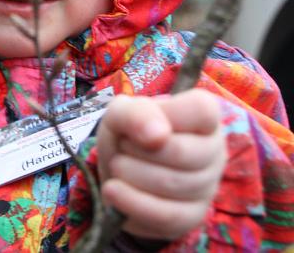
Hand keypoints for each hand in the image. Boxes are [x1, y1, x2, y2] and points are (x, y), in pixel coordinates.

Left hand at [97, 89, 226, 240]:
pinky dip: (132, 202)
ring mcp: (208, 186)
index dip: (166, 115)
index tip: (141, 123)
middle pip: (182, 152)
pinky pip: (167, 215)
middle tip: (122, 147)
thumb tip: (157, 135)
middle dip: (137, 149)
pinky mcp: (193, 217)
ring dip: (130, 173)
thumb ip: (135, 113)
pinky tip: (113, 190)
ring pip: (173, 184)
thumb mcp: (120, 113)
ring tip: (118, 165)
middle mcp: (214, 150)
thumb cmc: (127, 134)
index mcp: (204, 116)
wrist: (118, 171)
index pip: (201, 110)